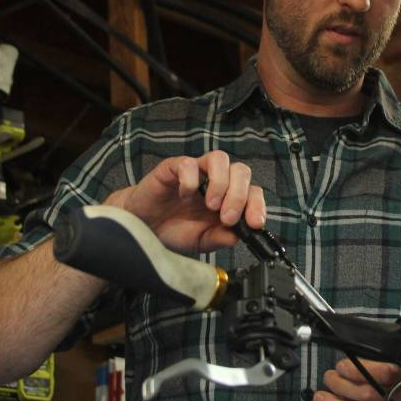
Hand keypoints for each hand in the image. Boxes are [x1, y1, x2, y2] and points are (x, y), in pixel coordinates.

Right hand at [104, 150, 265, 253]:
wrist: (142, 227)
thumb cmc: (173, 230)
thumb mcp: (201, 241)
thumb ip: (219, 238)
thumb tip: (237, 237)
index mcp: (228, 198)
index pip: (252, 192)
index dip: (257, 205)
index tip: (254, 223)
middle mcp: (215, 180)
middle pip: (241, 171)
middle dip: (239, 195)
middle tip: (228, 218)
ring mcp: (196, 171)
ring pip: (219, 158)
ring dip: (221, 183)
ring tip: (211, 205)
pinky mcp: (173, 168)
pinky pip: (188, 163)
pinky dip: (191, 179)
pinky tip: (186, 196)